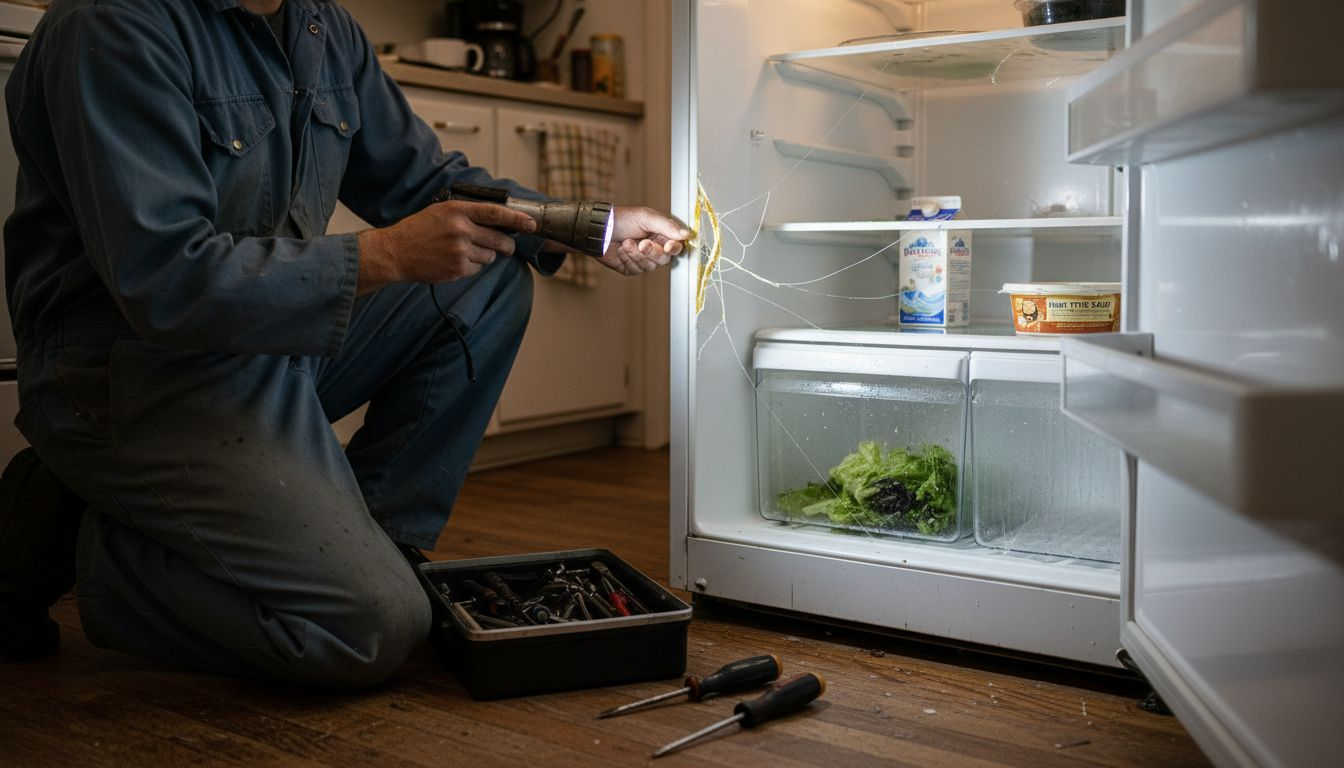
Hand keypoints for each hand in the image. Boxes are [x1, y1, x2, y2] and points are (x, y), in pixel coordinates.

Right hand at [356, 201, 536, 294]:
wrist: (396, 252)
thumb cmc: (420, 230)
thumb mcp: (442, 211)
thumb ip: (468, 214)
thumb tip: (499, 221)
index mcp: (458, 210)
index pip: (496, 213)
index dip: (517, 220)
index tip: (532, 224)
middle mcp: (460, 230)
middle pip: (499, 240)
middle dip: (506, 245)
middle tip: (505, 246)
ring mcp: (460, 251)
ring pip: (489, 257)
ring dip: (484, 256)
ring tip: (463, 251)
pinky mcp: (457, 269)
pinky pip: (477, 270)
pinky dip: (470, 267)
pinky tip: (454, 261)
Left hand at [593, 206, 690, 275]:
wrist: (597, 230)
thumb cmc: (621, 219)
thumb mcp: (645, 217)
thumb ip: (666, 225)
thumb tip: (686, 234)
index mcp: (661, 234)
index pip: (676, 246)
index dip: (674, 248)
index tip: (669, 246)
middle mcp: (654, 248)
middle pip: (664, 259)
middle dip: (652, 252)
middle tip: (642, 243)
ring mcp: (642, 260)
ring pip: (650, 266)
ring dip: (636, 255)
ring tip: (625, 243)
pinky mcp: (631, 268)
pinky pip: (636, 270)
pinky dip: (627, 259)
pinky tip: (620, 250)